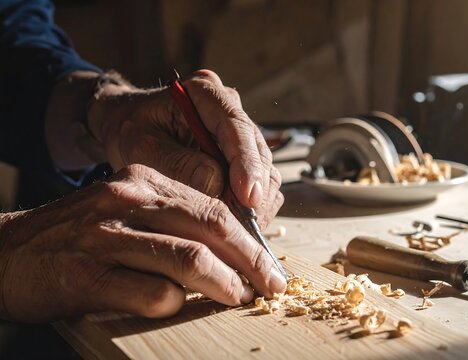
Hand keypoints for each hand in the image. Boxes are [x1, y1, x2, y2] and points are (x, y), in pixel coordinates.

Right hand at [0, 164, 285, 322]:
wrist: (8, 252)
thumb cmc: (79, 236)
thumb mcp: (126, 210)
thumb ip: (173, 221)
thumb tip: (231, 249)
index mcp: (143, 181)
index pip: (214, 208)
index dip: (249, 240)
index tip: (268, 264)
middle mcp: (127, 200)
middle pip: (211, 229)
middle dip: (251, 261)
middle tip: (271, 285)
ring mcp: (106, 236)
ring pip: (188, 258)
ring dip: (224, 284)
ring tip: (240, 298)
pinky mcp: (87, 275)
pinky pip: (149, 292)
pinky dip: (175, 303)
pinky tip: (179, 306)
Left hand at [87, 70, 282, 228]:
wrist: (128, 125)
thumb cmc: (131, 130)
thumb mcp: (141, 146)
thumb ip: (176, 163)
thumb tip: (215, 186)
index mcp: (205, 92)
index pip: (236, 127)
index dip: (246, 163)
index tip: (247, 197)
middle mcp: (230, 107)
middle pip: (258, 150)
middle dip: (254, 190)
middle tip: (244, 227)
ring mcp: (240, 131)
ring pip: (264, 168)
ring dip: (256, 202)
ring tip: (240, 230)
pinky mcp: (243, 154)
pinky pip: (260, 180)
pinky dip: (253, 205)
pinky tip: (239, 224)